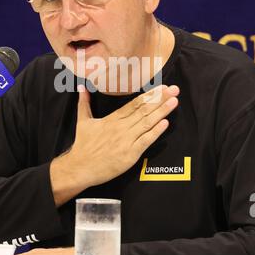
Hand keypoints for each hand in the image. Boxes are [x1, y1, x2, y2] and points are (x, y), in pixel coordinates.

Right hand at [50, 84, 178, 204]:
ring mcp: (126, 140)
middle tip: (174, 89)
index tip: (162, 87)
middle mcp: (120, 127)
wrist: (80, 167)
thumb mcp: (83, 121)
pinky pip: (145, 141)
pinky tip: (165, 123)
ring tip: (174, 101)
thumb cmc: (83, 146)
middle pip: (144, 110)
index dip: (150, 95)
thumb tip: (81, 87)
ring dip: (162, 111)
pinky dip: (155, 131)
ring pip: (147, 123)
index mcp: (112, 119)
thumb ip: (84, 103)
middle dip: (160, 99)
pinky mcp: (130, 154)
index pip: (134, 104)